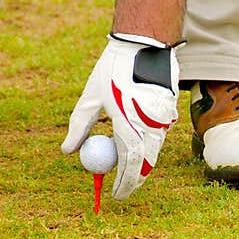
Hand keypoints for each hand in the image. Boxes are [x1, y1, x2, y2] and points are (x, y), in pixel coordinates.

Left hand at [61, 33, 179, 200]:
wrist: (145, 44)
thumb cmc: (112, 69)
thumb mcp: (90, 97)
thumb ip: (79, 126)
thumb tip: (68, 150)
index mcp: (127, 122)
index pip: (128, 163)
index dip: (123, 182)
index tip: (115, 194)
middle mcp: (150, 124)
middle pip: (145, 163)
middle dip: (135, 180)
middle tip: (123, 190)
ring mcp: (164, 119)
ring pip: (154, 151)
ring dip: (141, 163)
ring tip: (127, 171)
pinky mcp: (170, 111)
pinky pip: (159, 136)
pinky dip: (149, 144)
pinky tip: (137, 142)